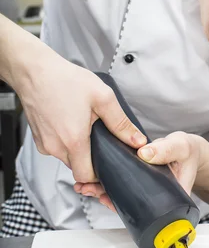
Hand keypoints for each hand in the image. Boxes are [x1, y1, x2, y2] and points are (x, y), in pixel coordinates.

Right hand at [12, 45, 145, 184]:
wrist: (34, 70)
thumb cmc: (64, 80)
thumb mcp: (102, 97)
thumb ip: (121, 122)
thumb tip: (136, 140)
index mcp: (73, 141)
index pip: (86, 176)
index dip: (99, 175)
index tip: (108, 165)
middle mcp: (56, 147)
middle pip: (77, 168)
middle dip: (90, 161)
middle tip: (101, 143)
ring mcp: (44, 144)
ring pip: (66, 159)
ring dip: (78, 150)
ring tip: (86, 129)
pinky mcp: (38, 138)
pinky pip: (56, 148)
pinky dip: (65, 142)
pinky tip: (71, 124)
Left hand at [76, 132, 203, 211]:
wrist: (186, 149)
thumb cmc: (186, 151)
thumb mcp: (179, 147)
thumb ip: (165, 150)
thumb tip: (144, 153)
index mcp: (168, 197)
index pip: (145, 209)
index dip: (125, 207)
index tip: (108, 200)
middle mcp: (153, 197)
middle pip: (128, 204)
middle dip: (107, 198)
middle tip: (90, 191)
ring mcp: (143, 189)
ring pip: (121, 196)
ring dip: (101, 190)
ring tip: (84, 186)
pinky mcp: (136, 179)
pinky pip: (120, 184)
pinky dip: (105, 181)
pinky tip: (91, 178)